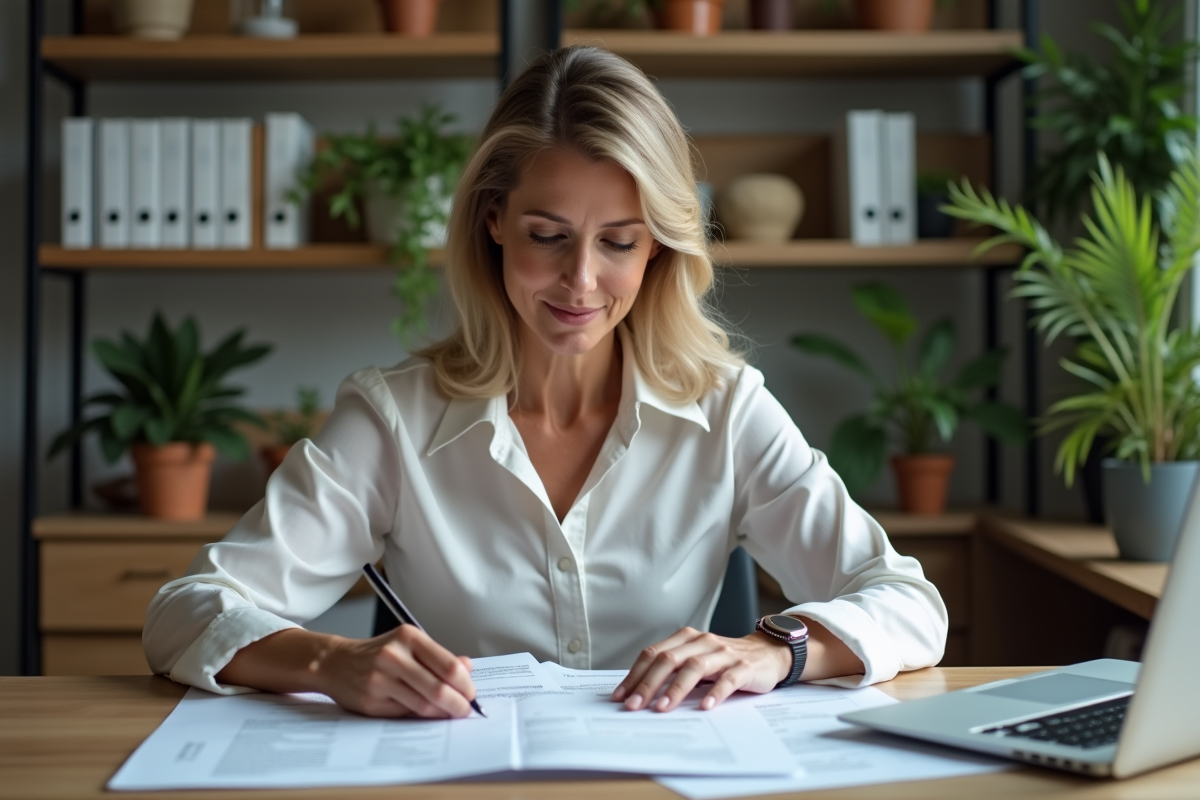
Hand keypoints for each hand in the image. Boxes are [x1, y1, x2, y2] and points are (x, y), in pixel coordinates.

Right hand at [318, 626, 478, 717]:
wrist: (335, 662)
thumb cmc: (379, 653)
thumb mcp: (409, 644)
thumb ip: (438, 657)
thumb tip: (468, 668)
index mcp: (408, 637)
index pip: (449, 666)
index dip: (466, 684)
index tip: (471, 694)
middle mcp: (394, 656)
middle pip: (439, 689)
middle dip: (458, 704)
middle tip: (465, 710)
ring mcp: (380, 680)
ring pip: (423, 705)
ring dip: (441, 713)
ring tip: (449, 713)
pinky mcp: (371, 701)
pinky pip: (405, 713)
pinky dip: (420, 716)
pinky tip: (425, 713)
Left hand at [612, 627, 791, 712]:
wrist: (768, 653)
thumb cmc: (725, 661)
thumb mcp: (697, 660)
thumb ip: (674, 670)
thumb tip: (640, 693)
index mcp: (687, 639)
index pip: (654, 653)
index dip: (635, 674)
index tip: (620, 695)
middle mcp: (703, 642)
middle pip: (669, 659)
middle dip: (648, 683)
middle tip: (634, 705)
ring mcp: (724, 653)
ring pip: (695, 667)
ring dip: (676, 689)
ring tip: (662, 708)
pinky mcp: (744, 667)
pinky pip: (727, 679)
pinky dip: (715, 692)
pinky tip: (705, 706)